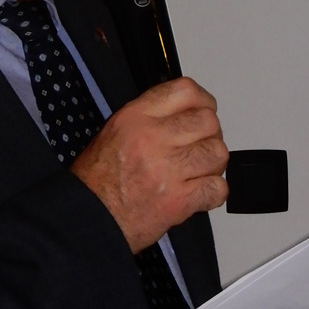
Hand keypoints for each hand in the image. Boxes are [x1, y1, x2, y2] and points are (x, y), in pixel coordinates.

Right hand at [70, 77, 228, 252]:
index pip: (186, 91)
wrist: (91, 217)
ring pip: (217, 153)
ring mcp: (168, 170)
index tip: (203, 110)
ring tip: (197, 170)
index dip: (202, 101)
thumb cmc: (97, 179)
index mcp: (135, 117)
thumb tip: (183, 112)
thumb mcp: (115, 129)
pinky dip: (213, 192)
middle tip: (199, 145)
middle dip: (209, 134)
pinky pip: (218, 188)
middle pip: (208, 121)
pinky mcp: (179, 200)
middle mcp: (153, 139)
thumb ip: (151, 116)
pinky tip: (199, 191)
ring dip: (212, 163)